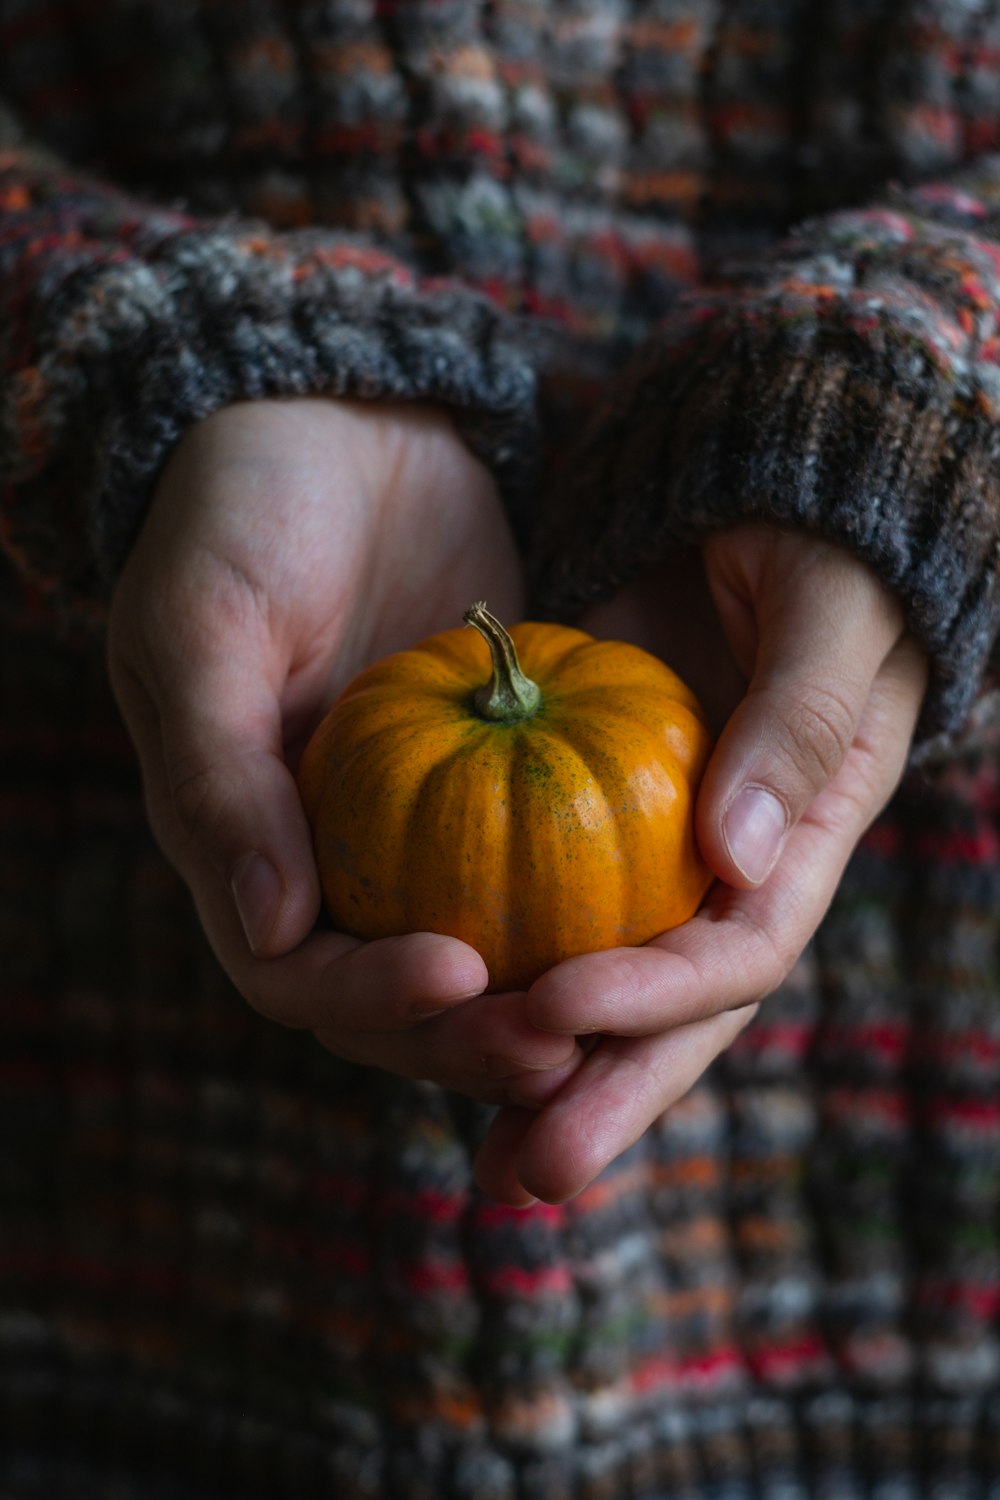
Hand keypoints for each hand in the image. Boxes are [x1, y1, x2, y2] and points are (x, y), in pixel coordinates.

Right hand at [108, 398, 582, 1105]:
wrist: (340, 421)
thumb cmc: (243, 509)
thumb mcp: (203, 622)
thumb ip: (216, 774)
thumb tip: (270, 929)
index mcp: (237, 841)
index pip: (293, 972)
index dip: (367, 997)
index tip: (458, 970)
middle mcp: (323, 859)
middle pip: (392, 1003)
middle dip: (468, 1037)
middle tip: (561, 1041)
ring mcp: (411, 830)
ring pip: (474, 961)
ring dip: (535, 1008)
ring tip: (613, 1023)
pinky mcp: (492, 785)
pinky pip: (538, 876)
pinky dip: (583, 922)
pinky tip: (655, 934)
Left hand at [475, 523, 927, 1202]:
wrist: (764, 514)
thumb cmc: (814, 547)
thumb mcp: (826, 611)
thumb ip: (795, 724)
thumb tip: (737, 857)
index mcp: (811, 841)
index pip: (742, 950)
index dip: (657, 994)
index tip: (557, 1003)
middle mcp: (740, 877)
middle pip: (676, 1016)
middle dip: (603, 1094)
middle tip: (523, 1171)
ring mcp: (669, 866)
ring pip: (611, 994)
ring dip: (548, 1076)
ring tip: (482, 1163)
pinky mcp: (604, 836)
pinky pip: (555, 926)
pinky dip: (508, 986)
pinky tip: (437, 1031)